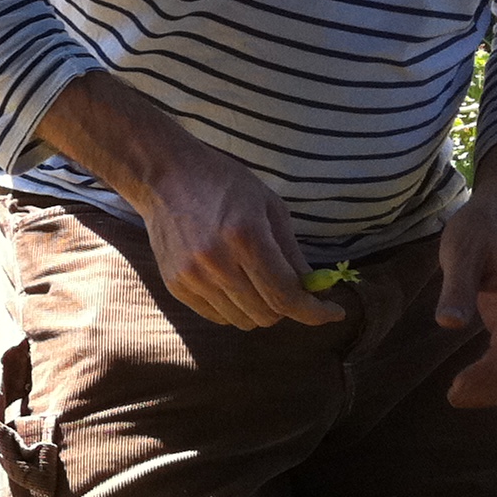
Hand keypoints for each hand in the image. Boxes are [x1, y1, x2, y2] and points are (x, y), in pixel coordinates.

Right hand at [38, 73, 341, 330]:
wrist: (163, 176)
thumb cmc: (222, 183)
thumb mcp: (269, 205)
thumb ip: (292, 251)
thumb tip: (313, 289)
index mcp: (247, 238)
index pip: (287, 296)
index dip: (316, 311)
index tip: (333, 312)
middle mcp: (218, 263)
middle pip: (267, 314)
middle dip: (288, 307)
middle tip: (289, 288)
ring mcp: (193, 277)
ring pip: (243, 320)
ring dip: (260, 309)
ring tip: (258, 283)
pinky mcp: (176, 284)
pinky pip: (216, 316)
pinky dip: (233, 308)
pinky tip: (232, 283)